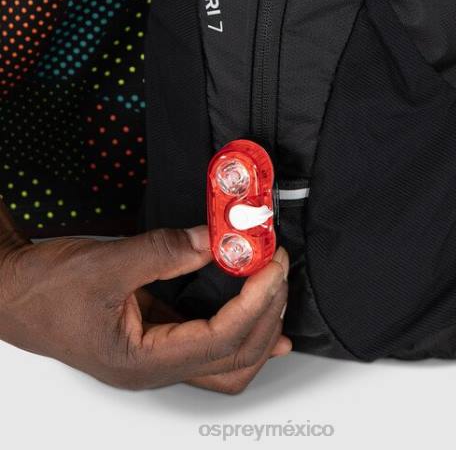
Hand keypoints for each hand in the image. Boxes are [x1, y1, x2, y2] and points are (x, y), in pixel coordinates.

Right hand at [0, 200, 290, 392]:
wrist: (12, 293)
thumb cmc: (46, 290)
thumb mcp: (106, 264)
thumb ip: (163, 252)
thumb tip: (213, 239)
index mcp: (143, 361)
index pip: (220, 340)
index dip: (255, 302)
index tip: (270, 264)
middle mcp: (155, 367)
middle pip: (235, 360)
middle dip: (266, 316)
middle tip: (277, 270)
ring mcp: (157, 355)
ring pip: (227, 361)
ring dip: (260, 327)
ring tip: (275, 290)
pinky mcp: (156, 335)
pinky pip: (211, 341)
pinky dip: (241, 324)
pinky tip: (256, 307)